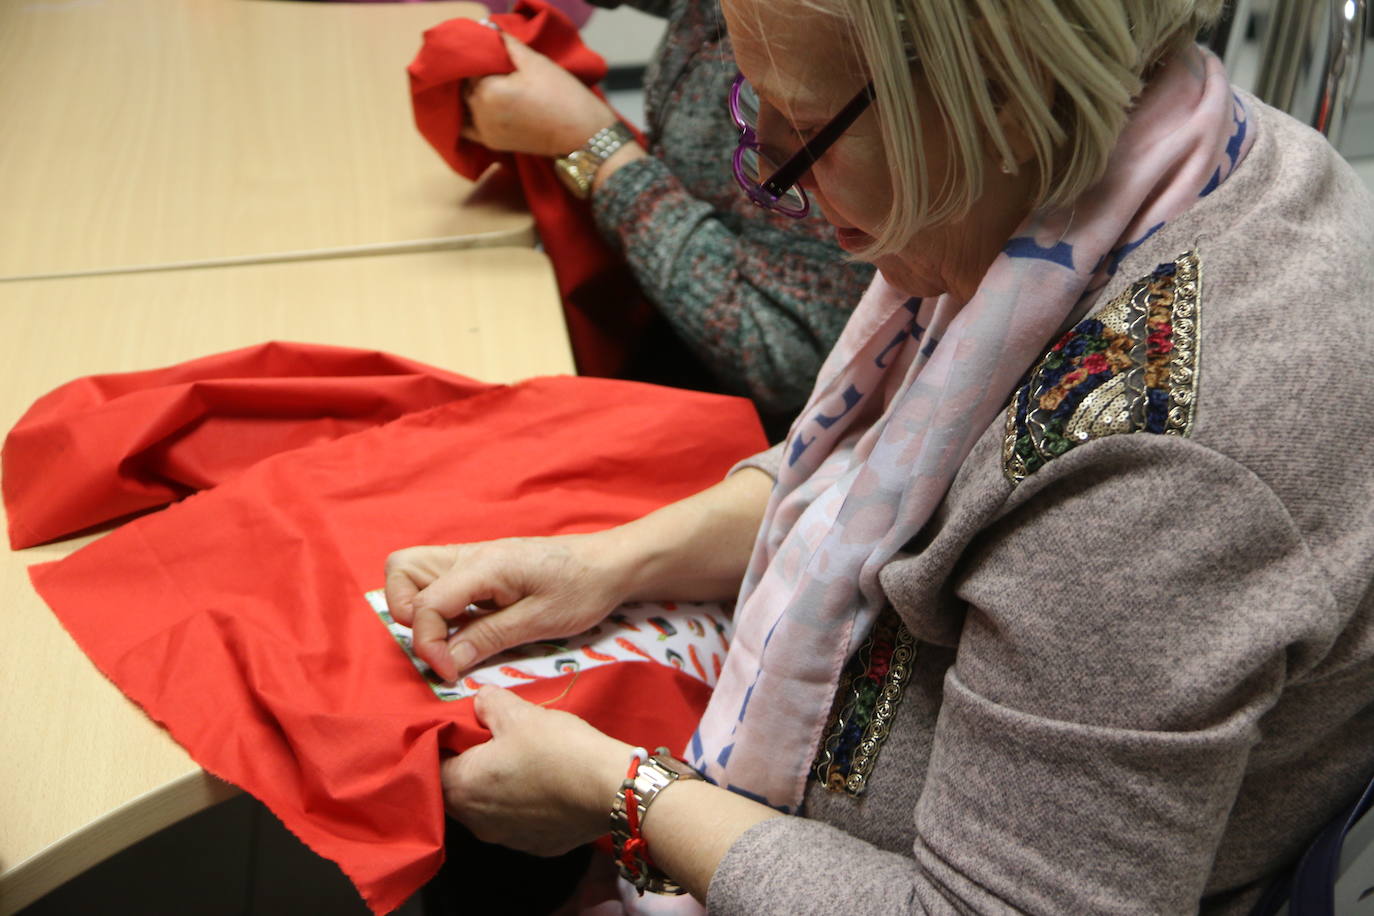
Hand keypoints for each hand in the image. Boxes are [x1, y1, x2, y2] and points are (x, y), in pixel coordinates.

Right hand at [384, 533, 629, 682]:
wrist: (608, 564)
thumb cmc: (581, 589)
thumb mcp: (540, 622)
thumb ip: (488, 639)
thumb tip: (444, 662)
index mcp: (484, 566)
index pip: (426, 604)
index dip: (430, 645)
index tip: (452, 673)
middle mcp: (469, 555)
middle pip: (401, 570)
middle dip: (406, 614)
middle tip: (440, 644)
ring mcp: (471, 558)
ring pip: (412, 571)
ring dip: (416, 607)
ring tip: (448, 637)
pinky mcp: (477, 568)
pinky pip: (437, 579)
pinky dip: (436, 604)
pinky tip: (465, 627)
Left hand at [441, 686, 630, 854]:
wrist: (609, 789)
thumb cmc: (556, 748)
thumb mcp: (519, 712)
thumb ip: (489, 703)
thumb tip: (480, 701)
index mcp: (461, 788)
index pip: (429, 767)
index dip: (441, 745)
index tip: (458, 729)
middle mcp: (476, 822)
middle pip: (456, 791)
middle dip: (467, 767)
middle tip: (489, 741)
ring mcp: (507, 839)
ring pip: (488, 809)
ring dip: (496, 788)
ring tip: (520, 761)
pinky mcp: (537, 846)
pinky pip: (518, 822)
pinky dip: (523, 805)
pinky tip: (543, 784)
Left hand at [464, 34, 621, 156]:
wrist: (582, 133)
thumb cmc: (562, 95)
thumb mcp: (536, 62)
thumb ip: (508, 44)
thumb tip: (490, 30)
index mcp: (488, 90)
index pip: (472, 66)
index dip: (485, 57)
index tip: (500, 56)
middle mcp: (480, 112)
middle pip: (467, 86)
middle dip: (478, 76)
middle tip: (501, 72)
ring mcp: (485, 131)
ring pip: (467, 104)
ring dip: (475, 94)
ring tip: (497, 87)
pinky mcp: (492, 143)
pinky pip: (468, 128)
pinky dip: (469, 116)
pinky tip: (480, 107)